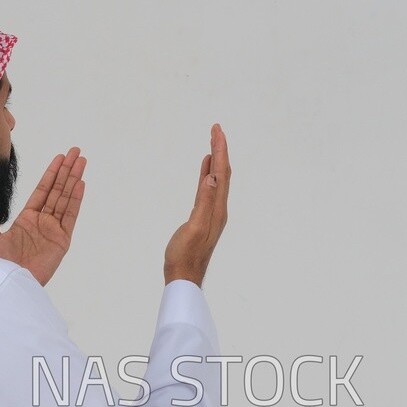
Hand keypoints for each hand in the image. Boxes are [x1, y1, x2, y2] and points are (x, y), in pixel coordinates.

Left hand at [0, 147, 86, 285]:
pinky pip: (70, 215)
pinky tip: (80, 183)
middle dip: (66, 170)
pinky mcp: (62, 240)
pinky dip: (75, 199)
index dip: (51, 174)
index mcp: (27, 220)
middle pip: (57, 190)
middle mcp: (43, 222)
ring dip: (73, 179)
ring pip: (65, 198)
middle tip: (75, 152)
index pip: (42, 191)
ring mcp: (54, 230)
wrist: (9, 281)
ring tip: (81, 161)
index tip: (59, 158)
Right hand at [164, 124, 229, 286]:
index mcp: (218, 209)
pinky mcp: (202, 217)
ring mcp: (211, 213)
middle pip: (223, 173)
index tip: (217, 130)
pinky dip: (208, 175)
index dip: (220, 150)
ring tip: (214, 142)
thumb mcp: (194, 227)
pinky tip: (206, 169)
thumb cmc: (185, 256)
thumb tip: (212, 177)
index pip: (221, 173)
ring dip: (216, 160)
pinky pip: (208, 189)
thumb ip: (204, 202)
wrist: (183, 277)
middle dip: (221, 150)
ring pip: (216, 180)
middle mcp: (218, 209)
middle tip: (216, 129)